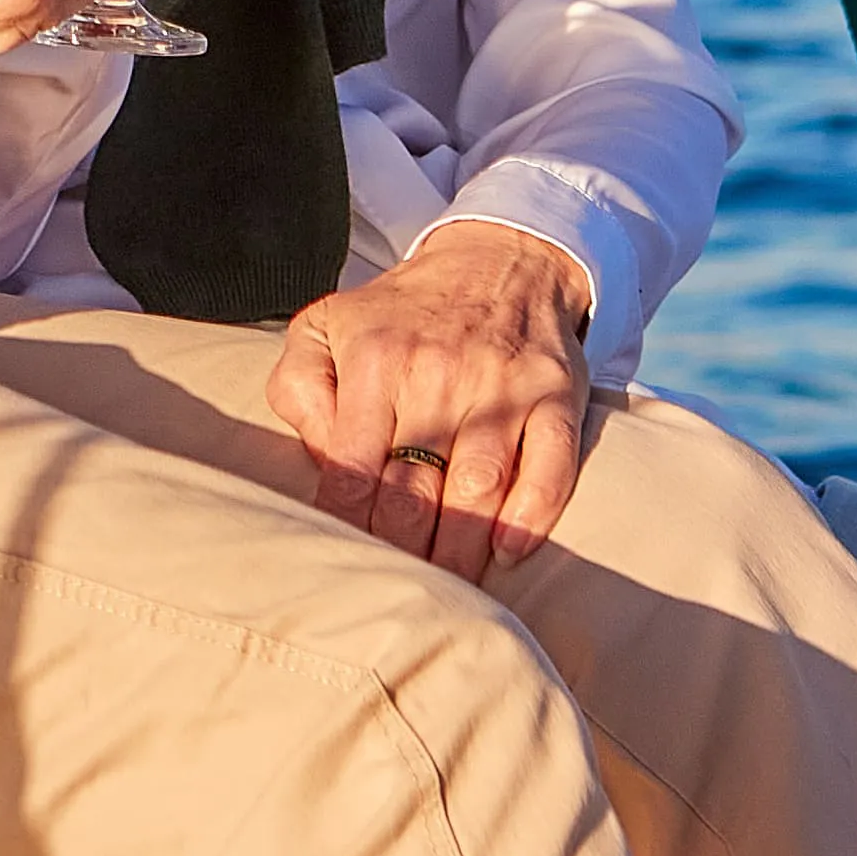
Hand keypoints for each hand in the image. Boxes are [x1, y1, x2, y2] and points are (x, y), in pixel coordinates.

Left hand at [269, 222, 598, 578]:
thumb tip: (319, 458)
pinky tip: (508, 552)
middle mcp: (441, 372)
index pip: (351, 470)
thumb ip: (299, 388)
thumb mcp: (326, 325)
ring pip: (480, 490)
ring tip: (447, 595)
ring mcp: (504, 386)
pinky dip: (532, 516)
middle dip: (401, 554)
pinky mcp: (557, 394)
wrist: (500, 259)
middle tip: (394, 595)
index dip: (345, 529)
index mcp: (378, 359)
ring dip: (461, 551)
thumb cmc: (400, 313)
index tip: (342, 565)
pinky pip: (551, 467)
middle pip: (414, 492)